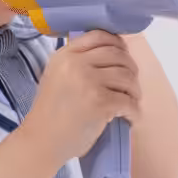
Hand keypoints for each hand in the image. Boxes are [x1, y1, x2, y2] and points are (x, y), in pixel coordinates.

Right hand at [19, 30, 142, 163]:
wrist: (42, 141)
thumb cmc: (51, 113)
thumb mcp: (56, 76)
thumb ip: (77, 62)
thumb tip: (112, 54)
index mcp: (65, 55)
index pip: (99, 36)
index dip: (118, 44)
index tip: (125, 57)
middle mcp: (76, 63)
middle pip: (118, 55)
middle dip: (131, 70)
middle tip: (131, 86)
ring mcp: (89, 82)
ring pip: (127, 76)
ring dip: (135, 91)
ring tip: (132, 102)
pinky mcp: (100, 102)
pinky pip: (129, 101)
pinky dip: (134, 111)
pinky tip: (131, 117)